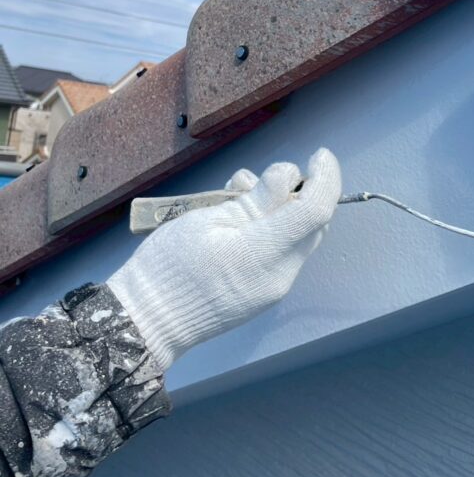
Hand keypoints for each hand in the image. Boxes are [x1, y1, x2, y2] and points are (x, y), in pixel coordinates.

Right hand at [107, 148, 340, 369]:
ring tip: (238, 194)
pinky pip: (282, 252)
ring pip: (298, 236)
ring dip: (281, 209)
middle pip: (312, 223)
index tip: (320, 154)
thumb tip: (289, 177)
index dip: (324, 178)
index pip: (314, 210)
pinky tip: (238, 218)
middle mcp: (280, 274)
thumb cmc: (168, 267)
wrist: (146, 322)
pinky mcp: (265, 293)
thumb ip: (255, 199)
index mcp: (263, 254)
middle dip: (298, 192)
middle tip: (259, 181)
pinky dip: (271, 229)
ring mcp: (275, 287)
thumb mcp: (207, 219)